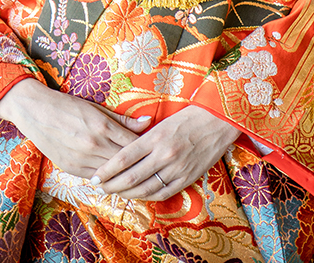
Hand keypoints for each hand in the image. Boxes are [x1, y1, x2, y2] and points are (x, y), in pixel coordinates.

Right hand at [0, 80, 149, 177]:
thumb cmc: (68, 105)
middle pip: (124, 161)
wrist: (36, 112)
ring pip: (111, 174)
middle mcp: (93, 145)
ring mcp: (81, 159)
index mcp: (102, 127)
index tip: (153, 149)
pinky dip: (107, 178)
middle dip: (138, 163)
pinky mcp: (71, 169)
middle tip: (149, 165)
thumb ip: (123, 119)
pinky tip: (115, 177)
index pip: (132, 144)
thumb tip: (148, 122)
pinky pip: (96, 178)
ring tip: (137, 174)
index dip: (144, 148)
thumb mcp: (97, 108)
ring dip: (124, 175)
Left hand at [91, 105, 239, 198]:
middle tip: (99, 188)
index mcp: (155, 137)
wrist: (218, 120)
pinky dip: (147, 196)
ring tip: (115, 193)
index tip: (95, 177)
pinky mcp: (187, 178)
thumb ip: (144, 138)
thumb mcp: (162, 122)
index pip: (124, 158)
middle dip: (112, 185)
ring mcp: (176, 168)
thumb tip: (123, 153)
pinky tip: (137, 195)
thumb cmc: (188, 116)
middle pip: (131, 177)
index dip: (107, 170)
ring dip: (127, 193)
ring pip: (145, 188)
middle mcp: (164, 154)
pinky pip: (162, 193)